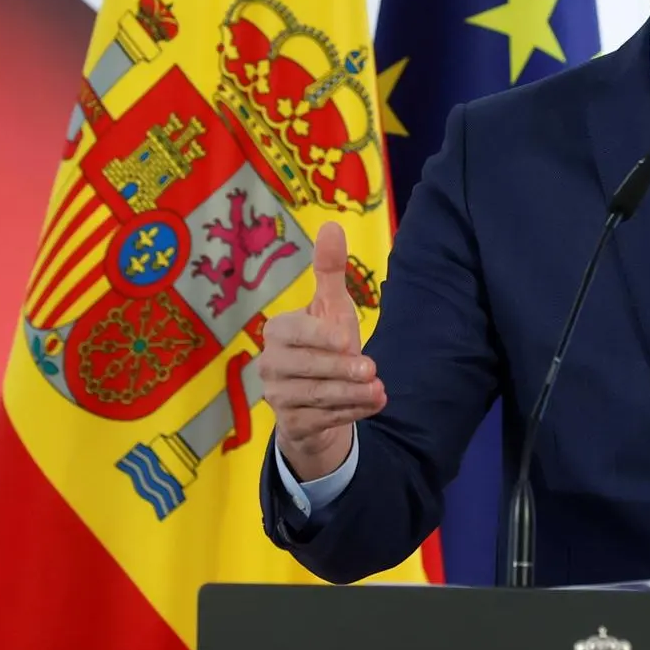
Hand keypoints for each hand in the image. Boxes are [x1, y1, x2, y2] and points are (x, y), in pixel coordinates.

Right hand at [258, 222, 385, 479]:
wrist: (316, 399)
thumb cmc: (325, 345)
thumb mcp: (331, 307)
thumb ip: (330, 271)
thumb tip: (331, 224)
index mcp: (277, 331)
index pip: (296, 333)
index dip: (321, 338)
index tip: (348, 341)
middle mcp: (269, 365)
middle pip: (307, 368)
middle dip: (342, 371)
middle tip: (373, 369)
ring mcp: (276, 398)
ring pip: (315, 397)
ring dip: (351, 395)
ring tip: (380, 391)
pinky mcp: (290, 425)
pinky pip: (320, 421)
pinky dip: (349, 414)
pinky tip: (372, 406)